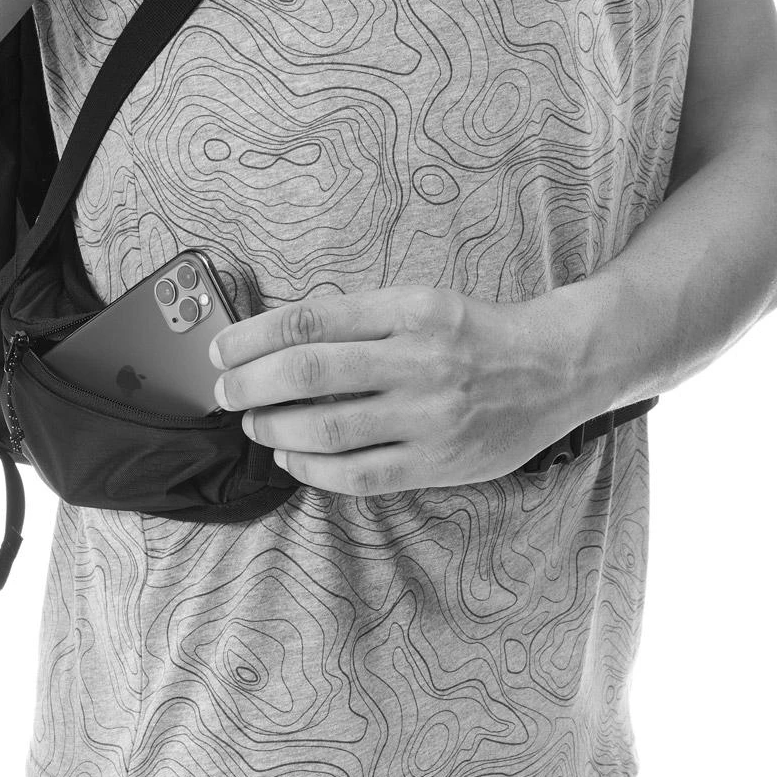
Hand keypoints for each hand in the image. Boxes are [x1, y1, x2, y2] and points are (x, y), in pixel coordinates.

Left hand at [208, 285, 601, 494]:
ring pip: (328, 428)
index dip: (253, 337)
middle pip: (309, 373)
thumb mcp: (420, 302)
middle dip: (250, 384)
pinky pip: (359, 474)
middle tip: (225, 391)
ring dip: (274, 429)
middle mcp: (421, 359)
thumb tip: (276, 343)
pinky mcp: (440, 461)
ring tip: (254, 424)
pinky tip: (291, 457)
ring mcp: (432, 416)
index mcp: (410, 309)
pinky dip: (312, 467)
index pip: (311, 320)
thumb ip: (357, 320)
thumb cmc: (474, 335)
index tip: (222, 350)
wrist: (554, 369)